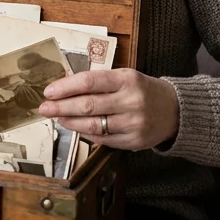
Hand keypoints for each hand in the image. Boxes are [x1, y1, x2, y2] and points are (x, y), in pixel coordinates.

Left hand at [38, 70, 178, 150]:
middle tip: (44, 108)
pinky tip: (75, 128)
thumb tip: (64, 87)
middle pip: (88, 105)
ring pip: (93, 125)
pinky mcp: (134, 142)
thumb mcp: (126, 77)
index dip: (66, 87)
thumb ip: (99, 82)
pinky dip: (86, 134)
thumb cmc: (143, 90)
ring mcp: (133, 123)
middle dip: (61, 107)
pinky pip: (102, 139)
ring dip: (70, 122)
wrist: (175, 110)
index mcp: (128, 80)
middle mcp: (131, 101)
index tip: (49, 91)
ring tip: (57, 118)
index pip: (90, 82)